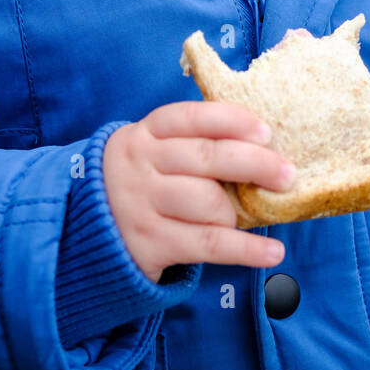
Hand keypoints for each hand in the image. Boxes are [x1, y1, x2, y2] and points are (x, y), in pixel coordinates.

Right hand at [102, 102, 294, 282]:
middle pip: (206, 157)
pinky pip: (208, 245)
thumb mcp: (153, 152)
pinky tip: (273, 251)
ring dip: (239, 211)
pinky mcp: (149, 242)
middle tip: (287, 173)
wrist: (82, 229)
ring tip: (251, 215)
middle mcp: (141, 163)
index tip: (266, 132)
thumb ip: (192, 145)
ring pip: (207, 202)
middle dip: (254, 163)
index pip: (192, 117)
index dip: (232, 121)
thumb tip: (262, 148)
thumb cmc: (141, 182)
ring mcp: (142, 203)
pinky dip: (246, 250)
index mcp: (146, 133)